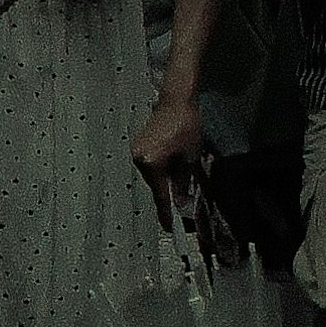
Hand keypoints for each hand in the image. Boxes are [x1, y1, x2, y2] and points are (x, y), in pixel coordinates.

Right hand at [130, 85, 208, 224]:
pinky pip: (149, 164)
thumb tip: (181, 202)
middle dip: (167, 191)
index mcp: (152, 162)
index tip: (169, 227)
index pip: (160, 194)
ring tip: (179, 168)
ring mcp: (136, 151)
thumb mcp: (189, 157)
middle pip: (154, 185)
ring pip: (152, 175)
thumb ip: (183, 182)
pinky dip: (159, 167)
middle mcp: (140, 158)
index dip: (166, 212)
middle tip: (179, 200)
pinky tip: (171, 160)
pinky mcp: (138, 145)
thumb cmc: (186, 125)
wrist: (176, 100)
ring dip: (164, 177)